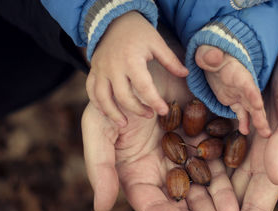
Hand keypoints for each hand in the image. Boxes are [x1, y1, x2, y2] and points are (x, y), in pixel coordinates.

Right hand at [82, 60, 238, 210]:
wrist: (142, 62)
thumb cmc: (114, 95)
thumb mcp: (100, 127)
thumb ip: (100, 167)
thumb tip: (101, 209)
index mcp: (138, 174)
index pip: (157, 209)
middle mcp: (163, 171)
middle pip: (185, 206)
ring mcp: (185, 155)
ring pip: (206, 188)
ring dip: (221, 209)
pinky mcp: (204, 139)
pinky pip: (219, 161)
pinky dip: (230, 178)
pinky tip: (243, 194)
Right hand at [86, 11, 187, 126]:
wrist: (114, 19)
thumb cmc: (138, 32)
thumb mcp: (157, 43)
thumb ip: (170, 61)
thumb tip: (186, 74)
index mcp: (131, 60)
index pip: (144, 87)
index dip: (155, 102)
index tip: (164, 111)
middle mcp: (113, 67)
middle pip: (123, 96)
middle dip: (137, 110)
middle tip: (149, 115)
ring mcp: (100, 70)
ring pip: (103, 98)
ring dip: (113, 113)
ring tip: (124, 124)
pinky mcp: (93, 71)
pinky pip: (91, 91)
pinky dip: (98, 104)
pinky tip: (108, 113)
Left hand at [188, 5, 277, 210]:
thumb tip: (271, 175)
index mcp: (276, 158)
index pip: (258, 204)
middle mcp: (255, 158)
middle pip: (232, 203)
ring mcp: (238, 144)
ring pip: (217, 185)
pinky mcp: (224, 127)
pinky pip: (207, 155)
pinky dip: (196, 177)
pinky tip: (181, 194)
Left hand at [195, 45, 270, 136]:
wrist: (215, 57)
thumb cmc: (211, 53)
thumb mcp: (207, 52)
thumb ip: (208, 55)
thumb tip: (212, 56)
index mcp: (238, 73)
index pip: (247, 84)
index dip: (252, 94)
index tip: (258, 104)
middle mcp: (243, 85)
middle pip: (254, 100)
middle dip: (261, 114)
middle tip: (267, 129)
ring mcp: (240, 94)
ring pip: (251, 110)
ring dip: (258, 121)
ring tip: (266, 134)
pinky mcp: (234, 100)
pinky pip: (241, 113)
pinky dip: (244, 122)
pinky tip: (245, 131)